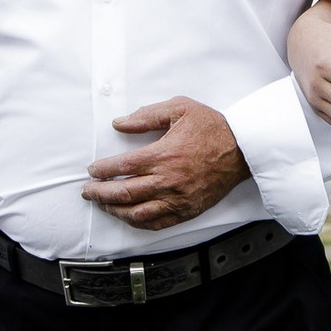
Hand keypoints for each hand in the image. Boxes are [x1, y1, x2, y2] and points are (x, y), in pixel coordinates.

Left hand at [83, 96, 248, 231]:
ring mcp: (178, 199)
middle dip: (100, 193)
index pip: (122, 167)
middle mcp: (168, 180)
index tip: (92, 170)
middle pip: (124, 192)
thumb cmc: (212, 127)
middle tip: (87, 191)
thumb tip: (119, 123)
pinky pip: (158, 223)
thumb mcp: (180, 108)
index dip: (102, 170)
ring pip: (137, 212)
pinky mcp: (187, 210)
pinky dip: (138, 222)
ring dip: (115, 210)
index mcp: (164, 154)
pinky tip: (128, 216)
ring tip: (103, 204)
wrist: (243, 149)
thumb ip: (147, 116)